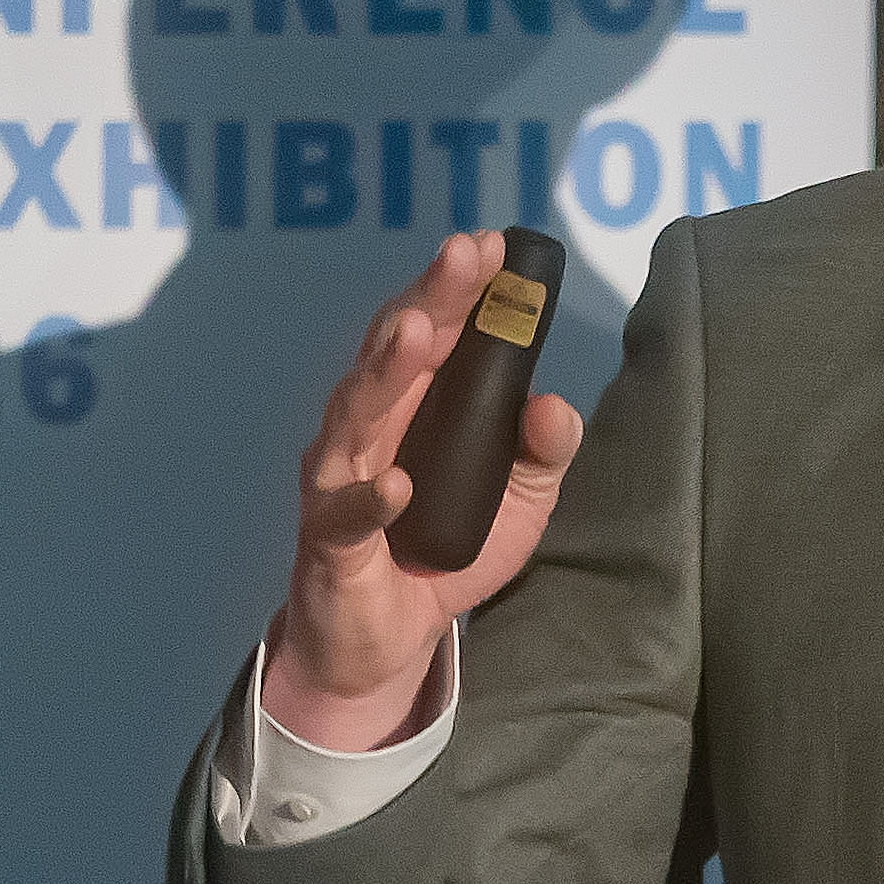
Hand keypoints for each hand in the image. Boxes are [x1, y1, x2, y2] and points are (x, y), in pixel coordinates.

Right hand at [267, 232, 586, 747]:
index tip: (494, 243)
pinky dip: (367, 497)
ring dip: (385, 372)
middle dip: (427, 299)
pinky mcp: (328, 540)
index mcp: (414, 403)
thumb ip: (542, 449)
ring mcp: (339, 478)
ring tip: (418, 334)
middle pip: (391, 350)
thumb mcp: (518, 500)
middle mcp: (369, 426)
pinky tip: (393, 483)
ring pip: (354, 413)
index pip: (434, 328)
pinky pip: (344, 514)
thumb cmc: (445, 550)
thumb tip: (555, 403)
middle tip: (462, 255)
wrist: (386, 639)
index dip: (460, 286)